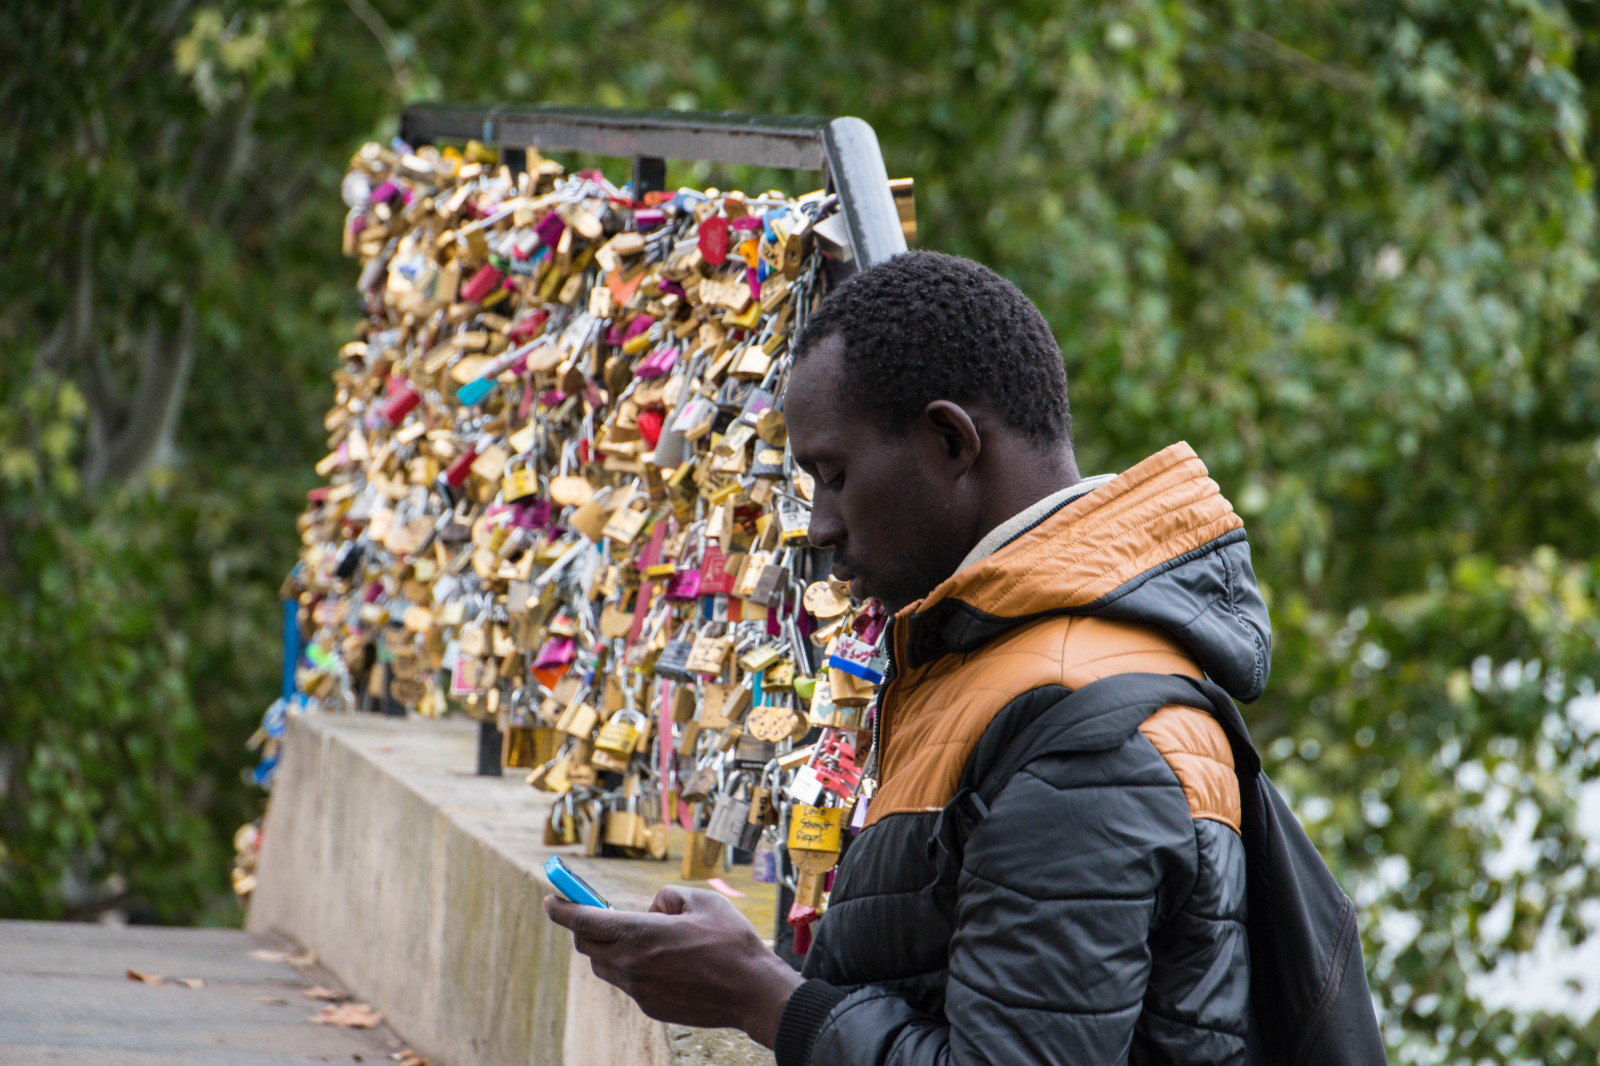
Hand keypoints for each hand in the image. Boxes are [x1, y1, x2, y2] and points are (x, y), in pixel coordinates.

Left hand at [544, 884, 803, 1047]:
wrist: (751, 991)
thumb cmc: (731, 942)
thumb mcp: (702, 901)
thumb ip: (667, 896)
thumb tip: (652, 907)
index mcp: (640, 934)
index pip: (583, 920)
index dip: (562, 908)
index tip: (551, 899)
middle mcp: (631, 964)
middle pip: (587, 945)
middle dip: (585, 926)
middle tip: (597, 911)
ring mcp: (639, 989)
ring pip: (605, 965)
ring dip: (608, 947)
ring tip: (639, 934)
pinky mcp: (650, 1006)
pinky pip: (628, 981)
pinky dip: (631, 965)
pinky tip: (661, 959)